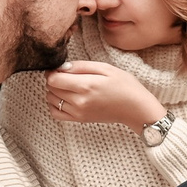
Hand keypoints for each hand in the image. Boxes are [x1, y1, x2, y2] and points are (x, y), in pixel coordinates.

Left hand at [43, 60, 165, 130]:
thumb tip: (62, 67)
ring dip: (53, 91)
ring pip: (51, 100)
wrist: (135, 108)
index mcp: (86, 86)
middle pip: (50, 89)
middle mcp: (79, 101)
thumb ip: (81, 66)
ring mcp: (78, 112)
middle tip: (65, 75)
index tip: (60, 68)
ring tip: (66, 86)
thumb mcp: (105, 68)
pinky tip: (64, 98)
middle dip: (53, 79)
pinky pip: (56, 114)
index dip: (52, 71)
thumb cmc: (124, 86)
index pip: (53, 79)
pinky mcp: (80, 119)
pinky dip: (54, 105)